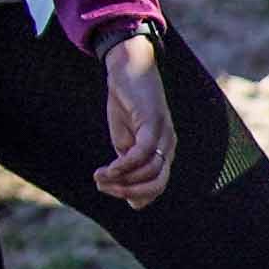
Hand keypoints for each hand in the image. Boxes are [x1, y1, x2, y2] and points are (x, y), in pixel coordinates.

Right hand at [97, 28, 178, 207]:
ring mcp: (163, 133)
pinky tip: (107, 168)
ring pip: (151, 171)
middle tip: (104, 187)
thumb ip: (128, 164)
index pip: (156, 187)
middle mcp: (168, 145)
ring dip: (123, 180)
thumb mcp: (124, 138)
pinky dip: (125, 165)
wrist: (128, 67)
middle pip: (157, 184)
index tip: (107, 188)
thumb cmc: (125, 103)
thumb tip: (133, 200)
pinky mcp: (153, 121)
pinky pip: (143, 151)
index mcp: (163, 151)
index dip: (133, 195)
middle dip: (129, 192)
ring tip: (99, 176)